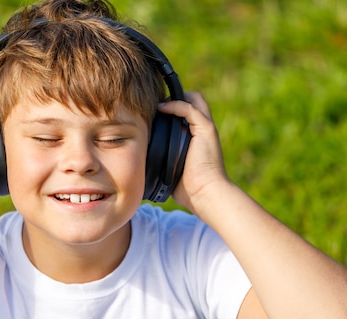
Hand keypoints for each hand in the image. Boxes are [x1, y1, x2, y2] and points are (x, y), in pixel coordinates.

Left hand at [157, 92, 229, 211]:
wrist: (206, 194)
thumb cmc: (189, 189)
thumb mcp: (171, 170)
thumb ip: (162, 160)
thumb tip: (140, 163)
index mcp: (196, 138)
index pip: (188, 112)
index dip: (173, 106)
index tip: (153, 110)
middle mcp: (202, 130)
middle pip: (193, 101)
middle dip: (174, 97)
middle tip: (155, 104)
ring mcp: (206, 129)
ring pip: (195, 99)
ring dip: (175, 97)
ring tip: (157, 103)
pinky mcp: (206, 130)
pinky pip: (190, 109)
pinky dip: (175, 105)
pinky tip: (161, 108)